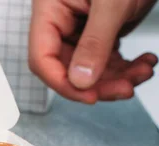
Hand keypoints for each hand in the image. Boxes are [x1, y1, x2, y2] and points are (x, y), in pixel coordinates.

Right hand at [29, 0, 157, 103]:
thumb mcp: (111, 3)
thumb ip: (95, 42)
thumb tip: (80, 81)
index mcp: (50, 10)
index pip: (42, 58)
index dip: (62, 82)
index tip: (89, 95)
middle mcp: (62, 21)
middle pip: (68, 68)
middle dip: (99, 82)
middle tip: (124, 89)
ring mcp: (81, 27)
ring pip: (90, 68)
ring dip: (118, 77)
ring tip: (142, 73)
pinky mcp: (101, 30)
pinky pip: (107, 59)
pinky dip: (127, 67)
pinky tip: (144, 64)